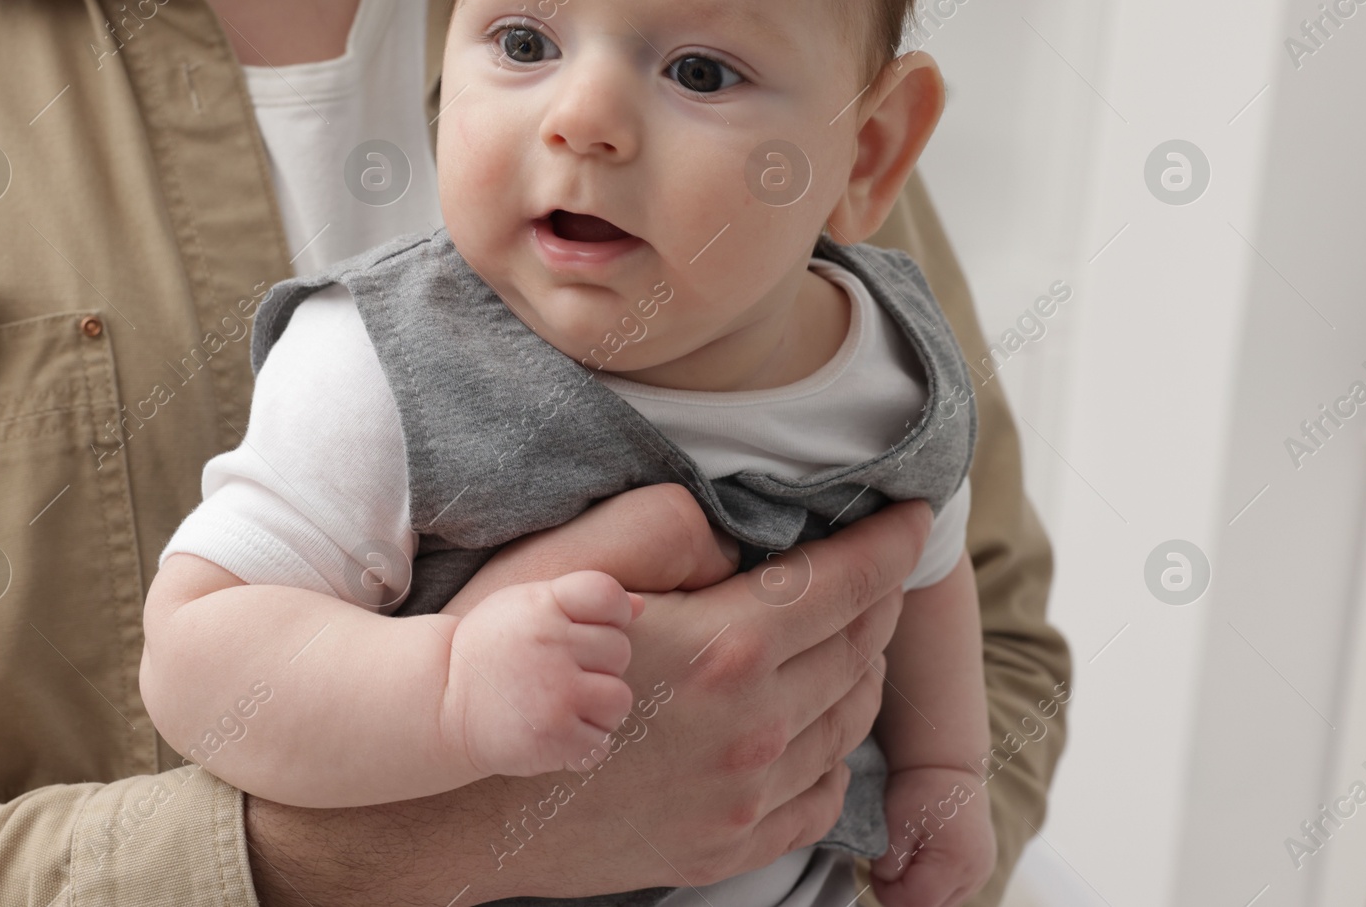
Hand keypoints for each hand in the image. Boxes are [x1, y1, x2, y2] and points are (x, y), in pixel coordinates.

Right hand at [246, 496, 931, 905]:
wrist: (453, 804)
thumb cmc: (504, 668)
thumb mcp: (571, 566)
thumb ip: (666, 530)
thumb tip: (740, 540)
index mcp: (724, 646)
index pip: (844, 584)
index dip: (887, 545)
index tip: (912, 519)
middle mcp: (753, 727)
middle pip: (859, 651)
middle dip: (877, 601)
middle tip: (874, 571)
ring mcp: (746, 797)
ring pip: (851, 723)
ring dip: (865, 671)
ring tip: (854, 637)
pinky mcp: (728, 845)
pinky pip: (824, 797)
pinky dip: (841, 751)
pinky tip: (823, 723)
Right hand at [442, 571, 643, 777]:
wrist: (440, 703)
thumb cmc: (491, 651)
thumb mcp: (526, 608)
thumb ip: (580, 601)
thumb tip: (639, 606)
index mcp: (543, 606)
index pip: (609, 595)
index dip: (613, 613)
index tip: (590, 628)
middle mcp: (551, 646)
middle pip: (619, 650)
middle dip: (598, 665)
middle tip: (560, 674)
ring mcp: (555, 694)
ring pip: (619, 699)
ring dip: (598, 708)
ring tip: (563, 706)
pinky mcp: (555, 738)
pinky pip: (601, 743)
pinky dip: (583, 745)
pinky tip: (555, 733)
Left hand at [870, 766, 996, 906]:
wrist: (947, 767)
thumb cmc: (920, 788)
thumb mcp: (894, 823)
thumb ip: (888, 863)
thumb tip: (887, 883)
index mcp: (955, 863)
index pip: (916, 903)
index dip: (889, 893)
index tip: (876, 871)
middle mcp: (975, 874)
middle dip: (903, 893)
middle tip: (889, 863)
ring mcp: (981, 873)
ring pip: (941, 902)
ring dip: (919, 889)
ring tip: (908, 856)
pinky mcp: (981, 870)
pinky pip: (952, 891)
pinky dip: (933, 882)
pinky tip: (924, 858)